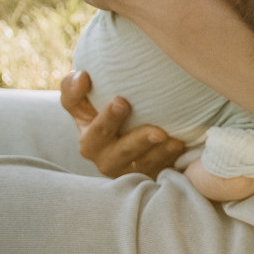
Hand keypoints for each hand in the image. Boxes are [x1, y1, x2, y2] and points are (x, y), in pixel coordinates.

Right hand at [62, 70, 185, 177]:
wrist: (133, 133)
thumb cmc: (107, 112)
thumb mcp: (86, 101)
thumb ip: (74, 87)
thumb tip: (82, 76)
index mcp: (89, 139)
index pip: (92, 131)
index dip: (105, 118)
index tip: (122, 101)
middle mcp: (105, 159)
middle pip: (118, 152)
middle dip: (135, 140)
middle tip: (155, 130)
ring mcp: (128, 170)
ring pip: (141, 165)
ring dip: (157, 152)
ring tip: (169, 137)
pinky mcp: (147, 177)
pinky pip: (159, 171)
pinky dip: (169, 158)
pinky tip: (179, 144)